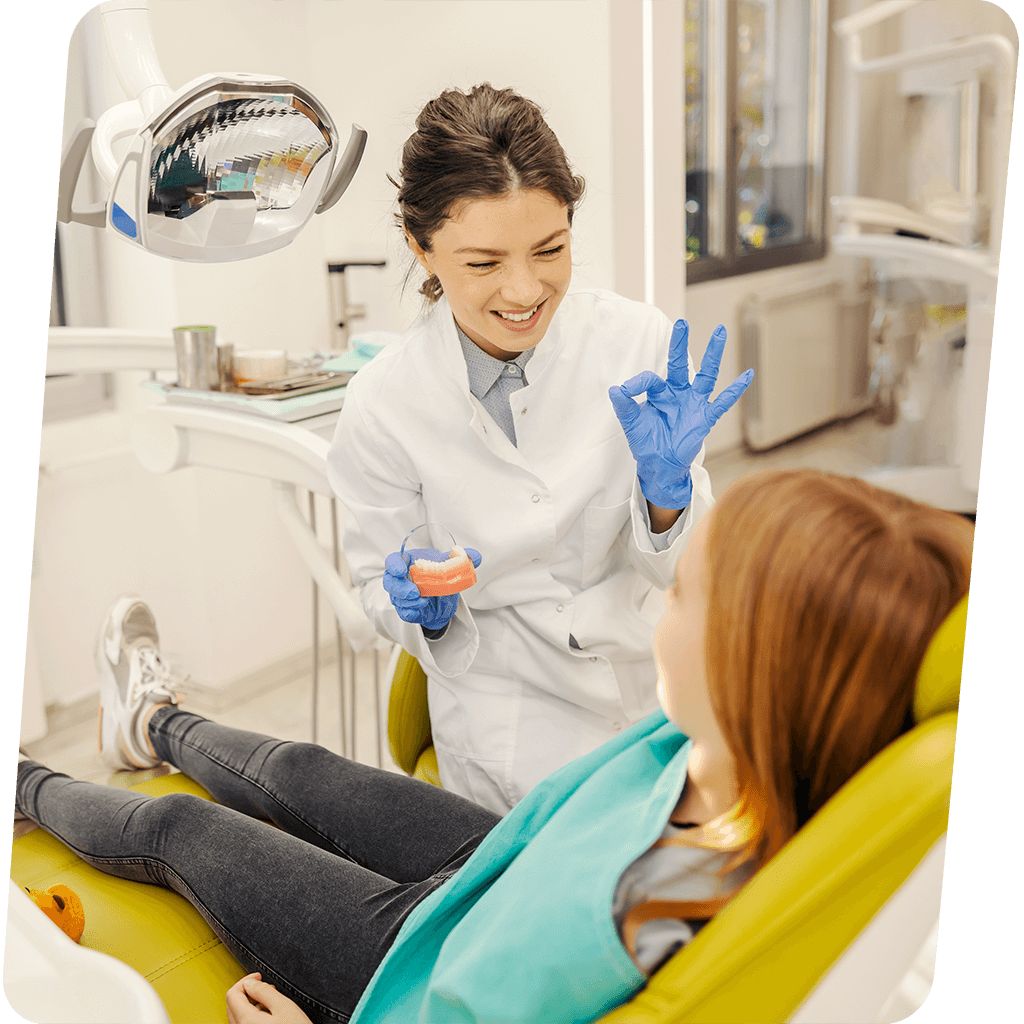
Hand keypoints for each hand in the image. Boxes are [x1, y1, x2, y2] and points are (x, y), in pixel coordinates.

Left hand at [226, 974, 312, 1023]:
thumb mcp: (283, 1006)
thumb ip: (263, 991)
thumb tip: (250, 983)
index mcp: (246, 1021)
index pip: (232, 994)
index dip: (245, 980)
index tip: (259, 977)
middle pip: (232, 1005)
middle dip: (247, 992)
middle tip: (266, 987)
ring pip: (237, 1016)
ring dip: (250, 1004)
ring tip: (271, 1002)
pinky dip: (252, 1016)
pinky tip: (270, 1015)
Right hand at [383, 547, 482, 631]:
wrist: (444, 598)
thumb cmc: (441, 575)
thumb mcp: (451, 565)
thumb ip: (462, 558)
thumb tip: (475, 556)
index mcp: (409, 562)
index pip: (393, 561)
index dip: (393, 565)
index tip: (400, 571)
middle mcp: (401, 578)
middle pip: (390, 582)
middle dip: (400, 588)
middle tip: (415, 592)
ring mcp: (401, 595)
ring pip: (396, 599)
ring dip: (409, 602)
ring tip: (424, 601)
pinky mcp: (405, 609)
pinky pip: (403, 612)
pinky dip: (411, 612)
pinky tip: (421, 609)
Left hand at [609, 321, 751, 508]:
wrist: (659, 465)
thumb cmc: (646, 442)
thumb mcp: (631, 424)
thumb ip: (624, 406)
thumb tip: (614, 389)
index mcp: (659, 393)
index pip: (650, 379)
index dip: (638, 382)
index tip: (625, 390)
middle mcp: (677, 393)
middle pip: (679, 363)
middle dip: (680, 343)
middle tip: (682, 322)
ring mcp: (693, 403)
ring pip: (706, 374)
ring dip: (713, 354)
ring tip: (720, 331)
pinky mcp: (705, 417)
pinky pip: (722, 402)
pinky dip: (735, 390)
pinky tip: (747, 375)